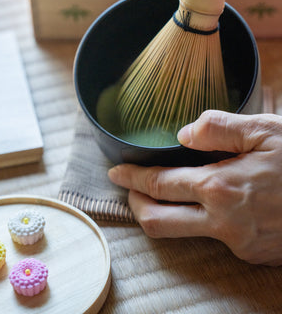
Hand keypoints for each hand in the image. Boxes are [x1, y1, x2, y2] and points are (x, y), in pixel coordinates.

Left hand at [108, 110, 281, 265]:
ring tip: (155, 195)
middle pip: (157, 221)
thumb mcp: (265, 130)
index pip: (158, 184)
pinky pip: (213, 236)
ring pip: (181, 233)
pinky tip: (204, 202)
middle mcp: (222, 222)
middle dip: (134, 204)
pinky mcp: (251, 253)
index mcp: (220, 187)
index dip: (132, 178)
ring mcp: (237, 242)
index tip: (116, 172)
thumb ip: (219, 128)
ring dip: (161, 214)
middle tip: (126, 188)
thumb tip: (182, 134)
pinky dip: (197, 219)